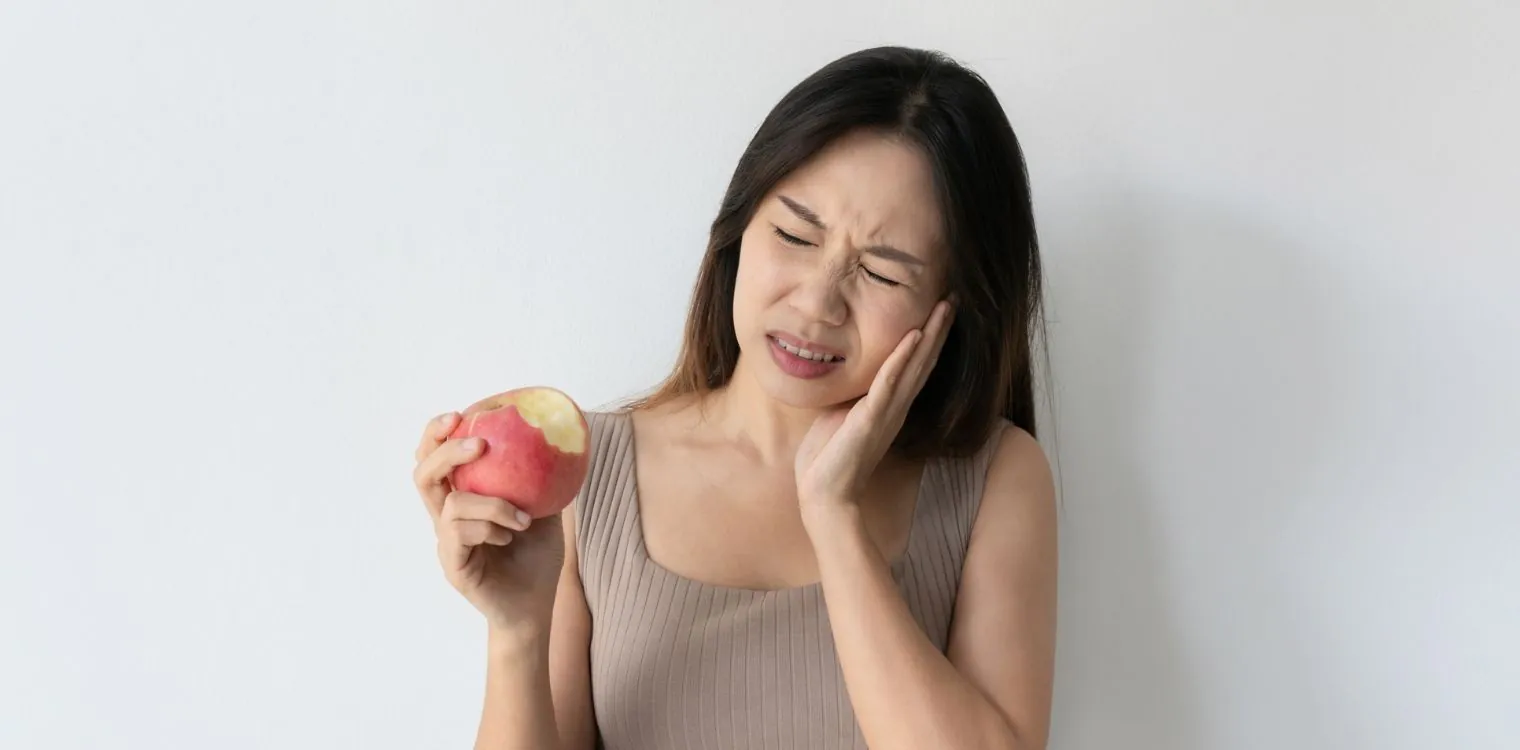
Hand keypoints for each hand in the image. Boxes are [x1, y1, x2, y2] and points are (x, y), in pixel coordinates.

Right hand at [413, 412, 564, 633]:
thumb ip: (542, 479)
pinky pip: (460, 533)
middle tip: (478, 444)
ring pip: (449, 504)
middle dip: (445, 451)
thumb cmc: (536, 559)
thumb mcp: (545, 511)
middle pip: (423, 474)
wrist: (536, 607)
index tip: (460, 414)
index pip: (435, 459)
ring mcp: (446, 542)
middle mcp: (447, 518)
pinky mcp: (453, 564)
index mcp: (462, 499)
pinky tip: (510, 536)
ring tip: (521, 516)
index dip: (437, 434)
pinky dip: (488, 527)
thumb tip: (560, 439)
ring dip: (490, 502)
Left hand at [795, 300, 954, 512]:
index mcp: (889, 406)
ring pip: (914, 367)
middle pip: (924, 360)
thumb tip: (849, 370)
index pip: (915, 365)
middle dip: (939, 328)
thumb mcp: (841, 414)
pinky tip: (913, 337)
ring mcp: (885, 413)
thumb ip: (854, 394)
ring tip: (944, 307)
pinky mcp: (869, 420)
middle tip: (954, 297)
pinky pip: (888, 384)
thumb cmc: (828, 457)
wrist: (823, 494)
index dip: (929, 336)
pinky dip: (901, 359)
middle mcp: (895, 407)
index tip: (939, 307)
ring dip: (929, 335)